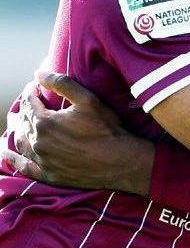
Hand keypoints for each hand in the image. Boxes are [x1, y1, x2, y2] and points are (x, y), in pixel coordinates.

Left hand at [1, 71, 153, 195]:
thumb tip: (38, 73)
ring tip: (20, 122)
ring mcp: (42, 160)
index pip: (29, 102)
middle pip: (24, 121)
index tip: (34, 86)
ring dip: (18, 130)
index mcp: (44, 122)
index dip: (31, 92)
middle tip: (30, 102)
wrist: (119, 162)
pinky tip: (7, 153)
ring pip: (21, 142)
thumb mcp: (88, 100)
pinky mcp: (48, 174)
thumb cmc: (106, 129)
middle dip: (26, 109)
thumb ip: (62, 84)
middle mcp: (38, 142)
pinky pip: (23, 166)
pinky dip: (13, 158)